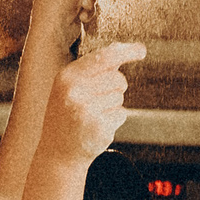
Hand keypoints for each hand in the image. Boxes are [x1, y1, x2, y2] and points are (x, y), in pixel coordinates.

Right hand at [42, 41, 144, 163]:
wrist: (58, 152)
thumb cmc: (67, 114)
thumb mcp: (72, 87)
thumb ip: (94, 67)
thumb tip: (120, 47)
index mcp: (67, 77)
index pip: (104, 57)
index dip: (126, 52)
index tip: (141, 50)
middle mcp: (74, 92)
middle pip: (118, 78)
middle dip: (114, 88)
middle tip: (95, 102)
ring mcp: (86, 110)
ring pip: (120, 97)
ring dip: (112, 106)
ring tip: (92, 115)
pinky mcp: (99, 127)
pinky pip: (121, 114)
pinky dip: (114, 120)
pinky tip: (96, 126)